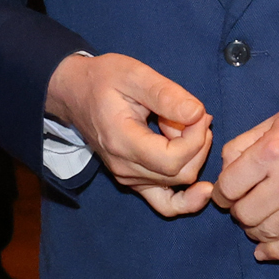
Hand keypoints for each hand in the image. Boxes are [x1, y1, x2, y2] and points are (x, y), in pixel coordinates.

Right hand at [46, 53, 213, 216]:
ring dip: (192, 155)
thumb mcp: (134, 74)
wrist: (76, 93)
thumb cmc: (103, 79)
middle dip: (199, 143)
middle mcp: (124, 168)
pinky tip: (202, 188)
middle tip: (195, 114)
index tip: (198, 113)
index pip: (173, 159)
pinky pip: (165, 203)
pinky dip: (187, 197)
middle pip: (181, 173)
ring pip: (179, 182)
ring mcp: (129, 178)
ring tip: (182, 126)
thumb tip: (197, 114)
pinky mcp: (135, 181)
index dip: (196, 138)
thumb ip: (166, 94)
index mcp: (121, 142)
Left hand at [210, 93, 278, 262]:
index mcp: (272, 151)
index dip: (222, 191)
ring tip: (256, 219)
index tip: (226, 191)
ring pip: (266, 231)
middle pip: (245, 213)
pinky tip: (263, 250)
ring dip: (253, 229)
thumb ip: (244, 144)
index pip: (230, 187)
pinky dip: (273, 250)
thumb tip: (226, 171)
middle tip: (242, 202)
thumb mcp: (275, 119)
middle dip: (237, 210)